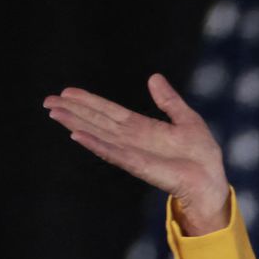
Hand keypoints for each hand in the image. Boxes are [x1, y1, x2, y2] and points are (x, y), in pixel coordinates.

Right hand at [44, 74, 229, 235]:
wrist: (211, 180)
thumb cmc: (201, 155)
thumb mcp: (186, 119)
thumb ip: (168, 100)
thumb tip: (154, 78)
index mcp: (142, 128)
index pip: (109, 112)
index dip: (88, 101)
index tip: (66, 92)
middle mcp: (132, 140)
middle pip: (97, 122)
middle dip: (73, 111)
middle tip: (48, 101)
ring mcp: (133, 153)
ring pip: (98, 135)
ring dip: (76, 124)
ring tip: (55, 113)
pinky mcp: (139, 165)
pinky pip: (114, 153)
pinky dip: (95, 144)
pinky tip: (77, 135)